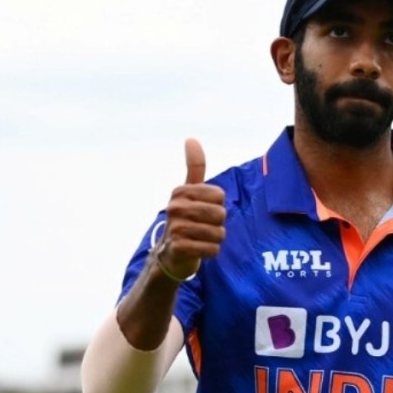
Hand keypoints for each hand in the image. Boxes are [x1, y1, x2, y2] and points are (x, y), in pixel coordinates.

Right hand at [153, 138, 226, 279]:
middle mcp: (175, 207)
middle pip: (220, 214)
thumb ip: (194, 167)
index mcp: (180, 191)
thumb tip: (191, 138)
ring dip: (215, 239)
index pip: (219, 196)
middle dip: (218, 224)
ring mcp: (175, 228)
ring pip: (219, 233)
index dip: (217, 206)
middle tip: (203, 227)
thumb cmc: (186, 219)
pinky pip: (212, 249)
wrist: (171, 254)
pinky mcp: (179, 248)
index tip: (203, 210)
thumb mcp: (190, 191)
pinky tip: (200, 250)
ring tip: (201, 239)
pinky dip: (211, 252)